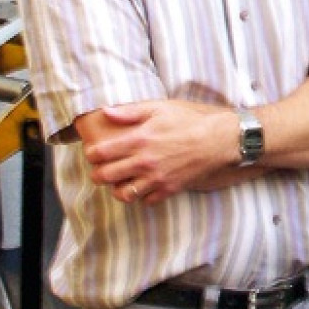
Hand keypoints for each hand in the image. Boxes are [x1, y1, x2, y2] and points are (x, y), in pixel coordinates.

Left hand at [80, 100, 246, 204]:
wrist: (218, 140)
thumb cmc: (189, 120)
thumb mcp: (159, 108)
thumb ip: (130, 112)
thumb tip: (105, 111)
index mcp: (138, 140)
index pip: (100, 153)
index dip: (91, 154)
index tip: (93, 153)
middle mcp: (144, 162)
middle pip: (106, 177)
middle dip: (98, 174)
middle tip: (101, 170)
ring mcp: (156, 178)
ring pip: (123, 194)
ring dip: (117, 189)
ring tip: (119, 182)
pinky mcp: (169, 189)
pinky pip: (146, 201)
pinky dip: (141, 196)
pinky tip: (143, 187)